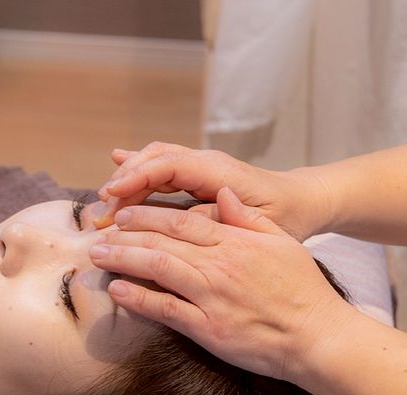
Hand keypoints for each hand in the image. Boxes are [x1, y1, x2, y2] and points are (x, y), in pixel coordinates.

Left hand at [89, 187, 356, 381]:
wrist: (318, 337)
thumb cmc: (304, 290)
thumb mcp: (282, 243)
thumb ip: (248, 218)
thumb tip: (222, 195)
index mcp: (235, 241)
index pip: (182, 220)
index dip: (148, 214)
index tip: (125, 212)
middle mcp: (219, 265)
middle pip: (162, 240)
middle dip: (126, 233)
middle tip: (100, 230)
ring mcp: (212, 296)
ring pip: (157, 268)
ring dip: (123, 259)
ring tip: (98, 255)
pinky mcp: (208, 328)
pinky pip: (165, 309)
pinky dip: (137, 298)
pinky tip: (116, 290)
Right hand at [93, 142, 330, 240]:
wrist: (304, 202)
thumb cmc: (286, 216)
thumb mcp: (256, 223)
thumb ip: (217, 218)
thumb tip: (175, 220)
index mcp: (219, 171)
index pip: (169, 164)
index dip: (137, 177)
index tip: (112, 193)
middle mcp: (206, 163)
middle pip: (155, 158)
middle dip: (125, 178)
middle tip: (102, 206)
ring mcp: (201, 167)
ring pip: (155, 161)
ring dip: (129, 178)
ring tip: (105, 199)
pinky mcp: (197, 177)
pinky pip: (162, 170)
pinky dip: (138, 174)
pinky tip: (118, 178)